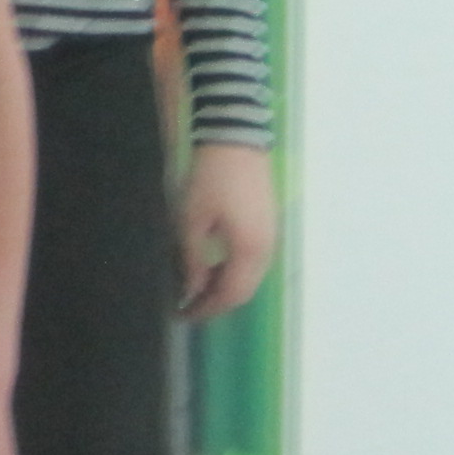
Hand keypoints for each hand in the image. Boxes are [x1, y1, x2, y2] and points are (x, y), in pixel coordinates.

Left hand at [177, 143, 277, 319]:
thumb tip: (192, 289)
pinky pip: (253, 260)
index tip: (182, 315)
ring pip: (250, 276)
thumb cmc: (210, 178)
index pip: (231, 294)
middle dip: (216, 302)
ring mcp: (270, 236)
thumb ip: (194, 259)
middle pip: (244, 290)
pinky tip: (210, 265)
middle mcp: (267, 249)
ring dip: (224, 286)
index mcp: (250, 250)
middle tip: (187, 306)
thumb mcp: (192, 220)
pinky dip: (232, 270)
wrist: (236, 139)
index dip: (207, 309)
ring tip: (194, 288)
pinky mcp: (267, 225)